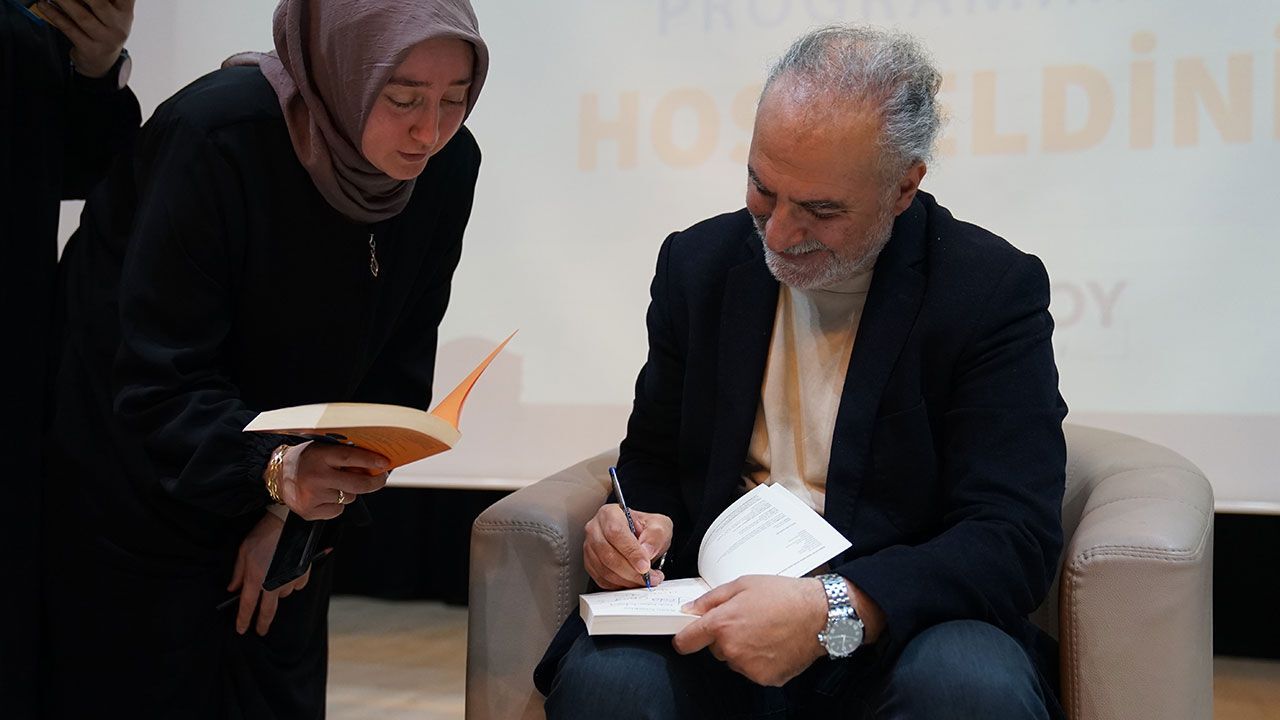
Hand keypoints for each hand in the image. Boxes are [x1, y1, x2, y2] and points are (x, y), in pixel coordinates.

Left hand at [39, 1, 134, 77]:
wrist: (102, 61)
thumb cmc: (105, 28)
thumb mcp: (112, 12)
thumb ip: (105, 0)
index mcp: (125, 12)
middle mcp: (119, 26)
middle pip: (99, 4)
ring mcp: (106, 40)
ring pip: (82, 17)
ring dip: (64, 1)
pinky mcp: (90, 49)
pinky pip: (69, 30)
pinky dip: (55, 15)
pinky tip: (44, 5)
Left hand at [228, 511, 312, 635]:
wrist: (289, 522)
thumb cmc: (263, 534)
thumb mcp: (244, 552)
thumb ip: (238, 574)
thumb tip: (233, 590)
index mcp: (256, 579)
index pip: (247, 607)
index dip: (243, 620)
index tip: (241, 630)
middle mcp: (273, 584)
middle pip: (268, 612)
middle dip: (263, 624)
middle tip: (260, 631)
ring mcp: (290, 581)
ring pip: (282, 596)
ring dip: (276, 592)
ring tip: (273, 576)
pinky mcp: (303, 575)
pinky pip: (296, 586)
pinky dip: (291, 583)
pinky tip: (287, 572)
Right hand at [277, 442, 388, 520]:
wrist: (275, 474)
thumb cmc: (304, 459)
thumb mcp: (322, 449)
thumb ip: (343, 455)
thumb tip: (373, 464)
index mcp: (320, 457)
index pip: (352, 458)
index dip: (371, 461)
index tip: (385, 463)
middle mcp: (317, 477)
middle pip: (357, 484)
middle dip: (374, 482)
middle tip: (380, 479)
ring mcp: (313, 496)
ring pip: (348, 498)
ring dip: (348, 492)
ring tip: (333, 484)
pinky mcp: (309, 511)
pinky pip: (337, 510)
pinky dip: (336, 504)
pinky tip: (325, 495)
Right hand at [583, 504, 671, 589]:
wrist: (641, 537)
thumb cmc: (646, 529)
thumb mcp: (659, 526)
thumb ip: (655, 536)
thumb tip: (646, 552)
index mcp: (610, 514)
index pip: (616, 533)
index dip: (631, 552)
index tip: (645, 566)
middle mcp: (595, 529)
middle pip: (608, 554)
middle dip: (631, 571)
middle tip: (649, 577)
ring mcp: (590, 547)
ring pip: (604, 569)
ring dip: (627, 580)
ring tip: (645, 580)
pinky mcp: (590, 564)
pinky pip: (602, 579)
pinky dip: (619, 585)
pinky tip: (632, 582)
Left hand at [672, 575, 828, 686]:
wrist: (819, 614)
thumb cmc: (785, 596)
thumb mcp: (743, 584)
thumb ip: (711, 599)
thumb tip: (691, 609)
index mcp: (722, 625)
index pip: (686, 641)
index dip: (684, 638)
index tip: (687, 637)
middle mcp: (732, 649)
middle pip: (715, 649)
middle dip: (726, 637)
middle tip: (747, 621)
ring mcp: (749, 666)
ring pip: (735, 660)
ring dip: (743, 649)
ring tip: (765, 630)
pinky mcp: (765, 678)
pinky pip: (753, 670)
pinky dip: (761, 660)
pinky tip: (774, 643)